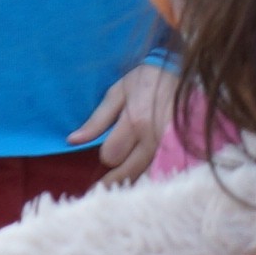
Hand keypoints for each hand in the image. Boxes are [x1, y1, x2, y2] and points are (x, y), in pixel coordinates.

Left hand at [70, 60, 178, 184]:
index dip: (106, 156)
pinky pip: (165, 170)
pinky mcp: (183, 147)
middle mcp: (154, 137)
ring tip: (124, 183)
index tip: (107, 153)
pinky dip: (153, 175)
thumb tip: (72, 140)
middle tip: (105, 184)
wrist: (179, 70)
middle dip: (116, 177)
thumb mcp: (116, 93)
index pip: (111, 156)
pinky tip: (148, 176)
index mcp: (134, 122)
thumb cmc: (144, 80)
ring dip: (135, 178)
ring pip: (148, 174)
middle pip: (129, 172)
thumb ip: (96, 120)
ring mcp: (171, 144)